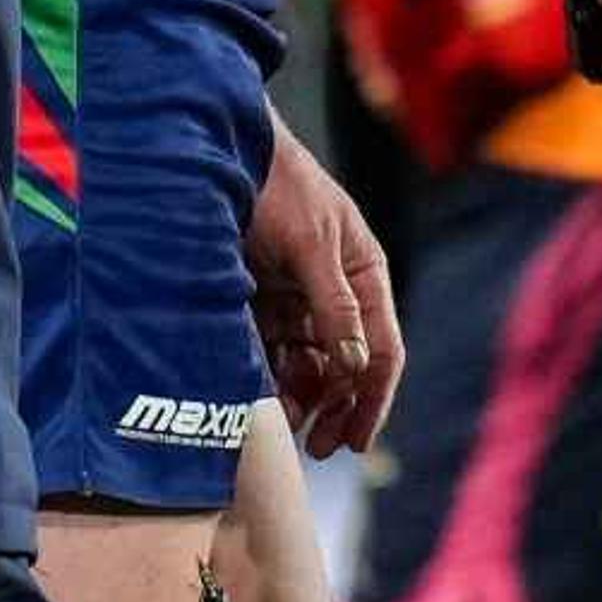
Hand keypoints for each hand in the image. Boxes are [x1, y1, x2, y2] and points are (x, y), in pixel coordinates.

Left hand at [245, 116, 403, 457]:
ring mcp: (300, 296)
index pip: (382, 350)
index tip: (354, 440)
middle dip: (335, 407)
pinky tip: (259, 396)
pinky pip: (274, 349)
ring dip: (302, 396)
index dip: (372, 399)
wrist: (220, 153)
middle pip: (348, 365)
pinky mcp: (264, 299)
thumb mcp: (311, 242)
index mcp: (363, 273)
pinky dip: (271, 375)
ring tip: (282, 424)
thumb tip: (356, 365)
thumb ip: (333, 302)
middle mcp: (337, 290)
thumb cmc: (277, 186)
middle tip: (315, 448)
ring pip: (310, 363)